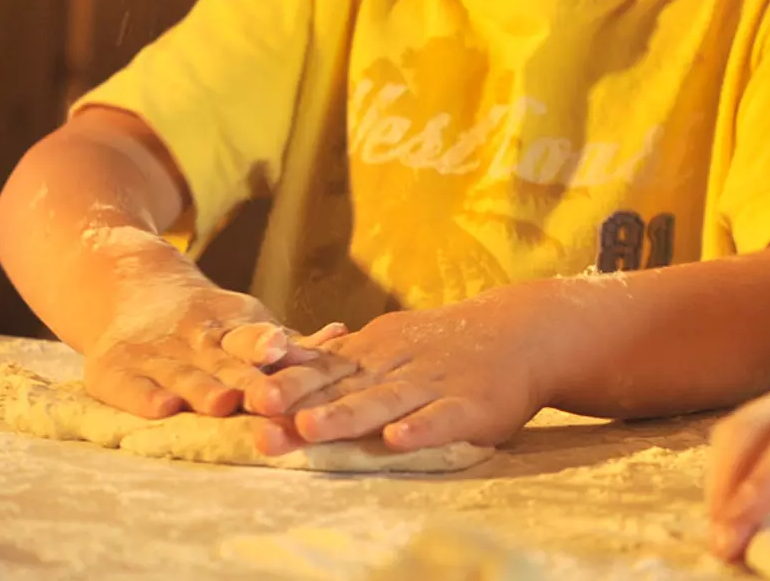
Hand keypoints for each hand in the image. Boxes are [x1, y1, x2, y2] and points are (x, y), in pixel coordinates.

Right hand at [85, 273, 349, 419]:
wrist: (133, 292)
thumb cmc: (210, 324)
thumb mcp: (247, 324)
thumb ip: (292, 342)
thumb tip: (344, 334)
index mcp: (234, 327)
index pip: (255, 337)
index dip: (268, 344)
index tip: (283, 350)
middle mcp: (198, 339)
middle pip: (225, 360)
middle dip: (247, 379)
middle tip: (268, 396)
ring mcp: (158, 355)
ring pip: (185, 374)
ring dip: (203, 389)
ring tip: (222, 403)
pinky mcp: (117, 372)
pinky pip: (131, 386)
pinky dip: (145, 397)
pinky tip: (162, 409)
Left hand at [255, 286, 554, 456]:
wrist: (524, 332)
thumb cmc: (448, 345)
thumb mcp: (391, 342)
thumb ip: (340, 361)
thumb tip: (272, 370)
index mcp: (376, 353)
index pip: (323, 367)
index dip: (287, 381)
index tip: (244, 395)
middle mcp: (398, 366)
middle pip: (343, 384)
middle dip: (302, 398)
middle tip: (261, 411)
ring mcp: (435, 384)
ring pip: (385, 400)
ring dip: (349, 413)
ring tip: (314, 426)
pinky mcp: (471, 405)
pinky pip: (443, 417)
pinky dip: (422, 427)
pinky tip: (401, 438)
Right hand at [704, 266, 769, 561]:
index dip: (768, 480)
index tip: (739, 526)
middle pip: (753, 425)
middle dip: (726, 486)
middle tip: (722, 549)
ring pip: (743, 424)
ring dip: (723, 478)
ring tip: (726, 537)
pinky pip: (752, 426)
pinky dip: (733, 466)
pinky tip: (738, 506)